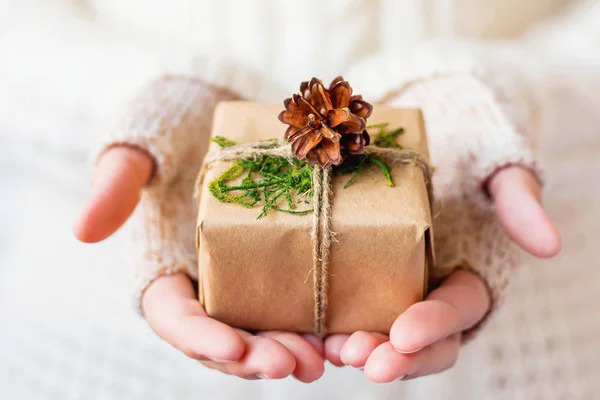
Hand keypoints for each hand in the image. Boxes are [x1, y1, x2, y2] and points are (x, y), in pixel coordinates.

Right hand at [74, 146, 324, 381]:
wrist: (206, 115)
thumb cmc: (166, 132)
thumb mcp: (136, 153)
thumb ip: (114, 186)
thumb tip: (84, 231)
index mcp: (162, 271)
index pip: (175, 318)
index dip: (201, 337)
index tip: (234, 348)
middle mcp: (202, 287)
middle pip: (224, 338)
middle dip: (255, 357)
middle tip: (293, 364)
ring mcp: (239, 282)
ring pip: (260, 332)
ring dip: (288, 351)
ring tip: (320, 360)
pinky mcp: (272, 268)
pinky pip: (290, 306)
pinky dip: (312, 325)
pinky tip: (338, 335)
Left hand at [323, 166, 560, 382]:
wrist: (435, 141)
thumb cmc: (470, 155)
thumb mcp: (499, 172)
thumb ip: (519, 204)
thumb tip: (549, 245)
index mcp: (468, 277)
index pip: (458, 309)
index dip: (435, 324)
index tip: (404, 333)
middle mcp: (430, 294)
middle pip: (420, 339)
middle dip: (395, 355)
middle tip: (363, 360)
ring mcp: (394, 291)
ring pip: (381, 335)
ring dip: (358, 348)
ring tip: (333, 351)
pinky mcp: (361, 280)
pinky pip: (348, 312)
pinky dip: (332, 327)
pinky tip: (312, 333)